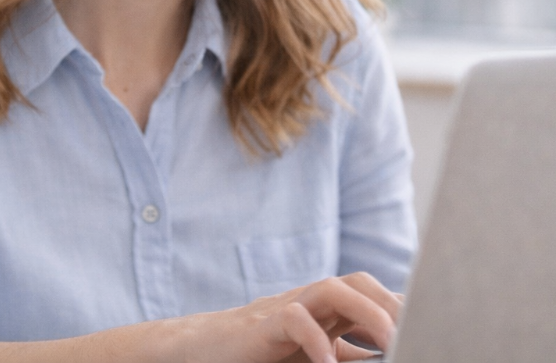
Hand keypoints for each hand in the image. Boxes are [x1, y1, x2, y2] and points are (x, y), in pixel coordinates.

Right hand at [170, 272, 399, 362]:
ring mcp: (284, 309)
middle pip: (356, 281)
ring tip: (393, 340)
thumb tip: (389, 355)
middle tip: (418, 332)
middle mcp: (308, 303)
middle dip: (390, 302)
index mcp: (324, 313)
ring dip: (366, 311)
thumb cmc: (260, 356)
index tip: (435, 323)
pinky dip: (316, 338)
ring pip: (330, 288)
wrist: (201, 351)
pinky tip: (328, 362)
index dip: (402, 305)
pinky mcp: (261, 325)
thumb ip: (347, 356)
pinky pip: (294, 318)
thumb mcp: (312, 357)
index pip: (369, 295)